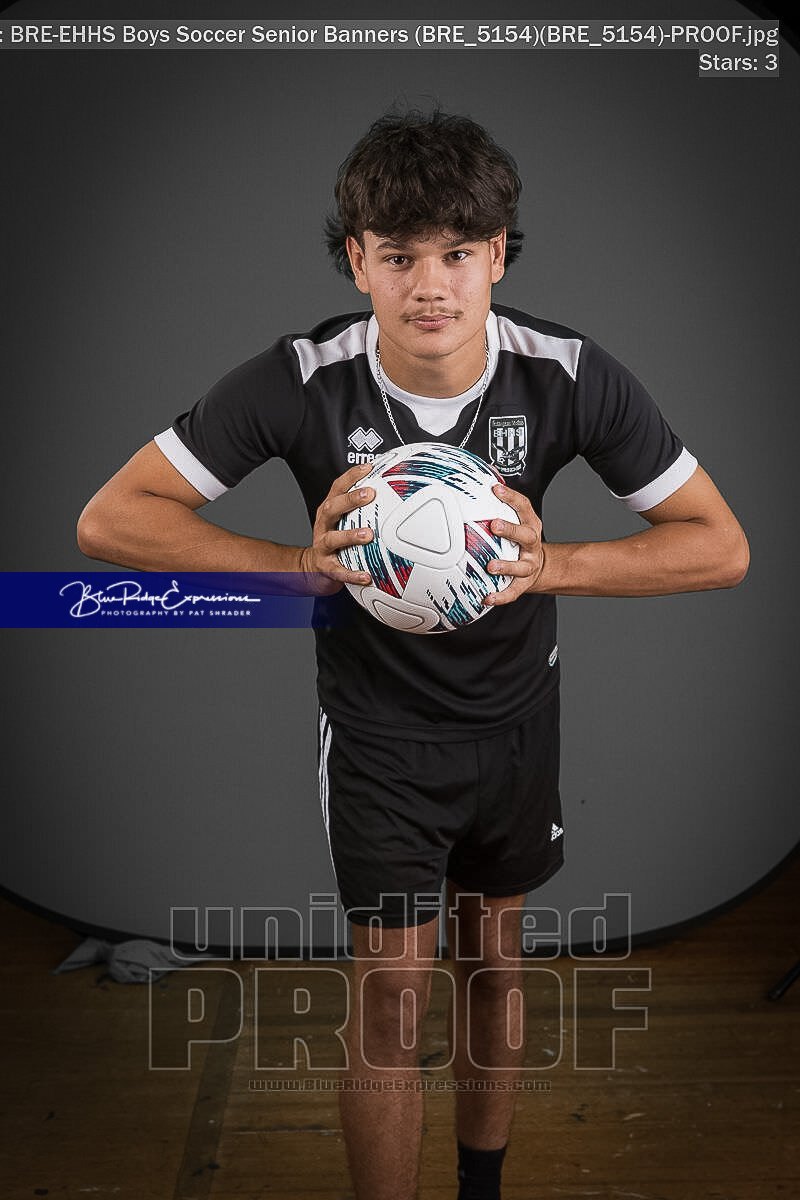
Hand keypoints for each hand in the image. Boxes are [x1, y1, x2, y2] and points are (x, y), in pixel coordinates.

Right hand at [298, 464, 374, 594]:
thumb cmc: (336, 539)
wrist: (313, 567)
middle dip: (350, 499)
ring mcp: (323, 546)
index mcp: (329, 511)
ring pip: (333, 539)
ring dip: (350, 536)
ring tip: (368, 535)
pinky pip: (339, 571)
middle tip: (370, 494)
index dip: (351, 476)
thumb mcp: (344, 520)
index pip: (337, 488)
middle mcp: (324, 525)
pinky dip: (352, 574)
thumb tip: (394, 491)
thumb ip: (362, 508)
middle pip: (332, 508)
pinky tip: (366, 576)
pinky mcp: (326, 567)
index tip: (369, 467)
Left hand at [483, 483, 544, 605]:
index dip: (511, 497)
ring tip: (491, 566)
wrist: (539, 567)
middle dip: (511, 530)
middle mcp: (531, 544)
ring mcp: (528, 565)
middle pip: (526, 536)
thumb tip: (478, 480)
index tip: (495, 489)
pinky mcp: (523, 584)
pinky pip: (512, 592)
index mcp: (529, 525)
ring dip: (506, 566)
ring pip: (521, 566)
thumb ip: (499, 505)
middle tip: (495, 525)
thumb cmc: (518, 540)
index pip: (523, 507)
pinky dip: (500, 596)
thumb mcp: (516, 520)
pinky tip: (487, 598)